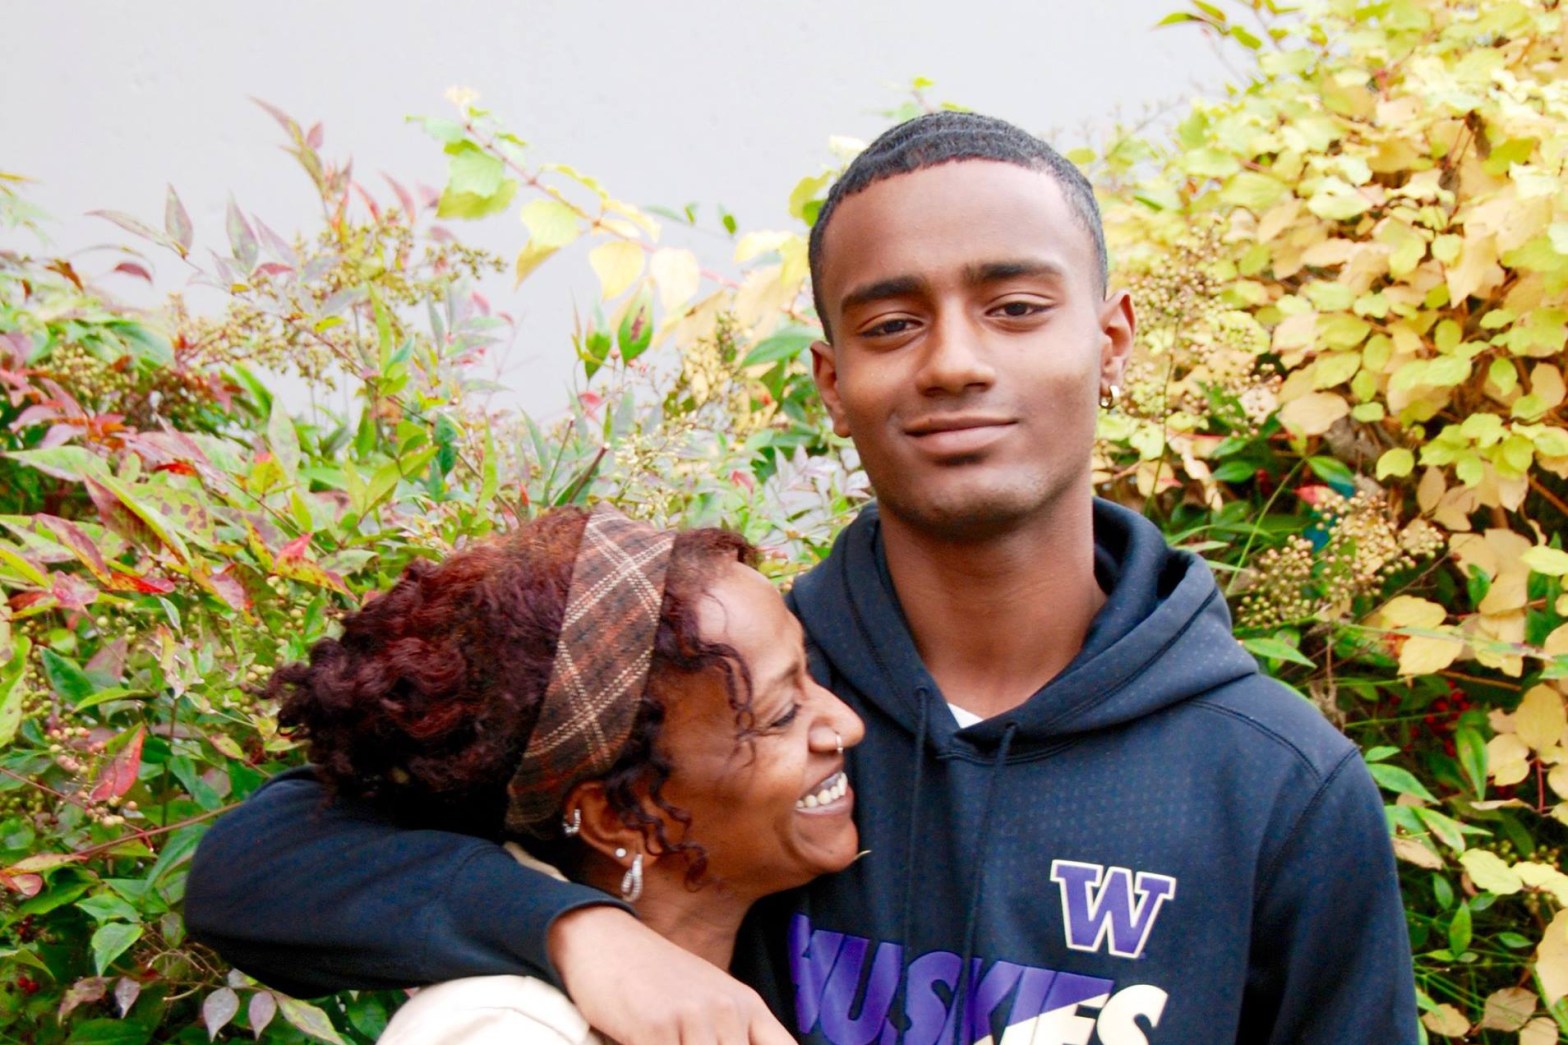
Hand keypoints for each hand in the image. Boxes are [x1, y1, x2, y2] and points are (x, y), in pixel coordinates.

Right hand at [550, 906, 793, 1044]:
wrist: (604, 940)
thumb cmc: (655, 978)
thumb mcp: (708, 999)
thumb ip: (736, 1031)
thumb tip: (743, 1042)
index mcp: (747, 1004)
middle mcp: (727, 1010)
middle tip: (685, 1043)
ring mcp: (692, 1018)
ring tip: (668, 1041)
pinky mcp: (654, 1029)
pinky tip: (640, 1043)